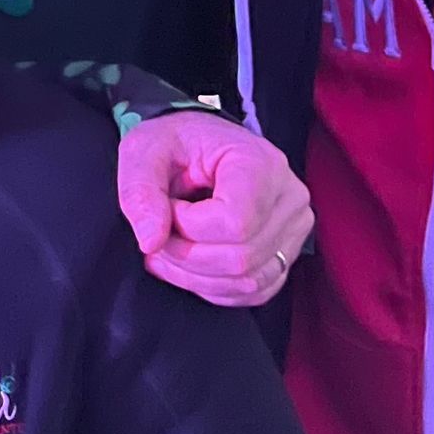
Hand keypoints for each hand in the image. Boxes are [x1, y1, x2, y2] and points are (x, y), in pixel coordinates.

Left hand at [118, 111, 312, 307]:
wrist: (197, 142)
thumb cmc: (174, 142)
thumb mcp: (143, 151)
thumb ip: (140, 192)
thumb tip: (151, 241)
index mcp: (260, 163)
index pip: (234, 223)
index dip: (187, 228)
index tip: (168, 206)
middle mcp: (288, 196)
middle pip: (240, 258)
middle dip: (185, 256)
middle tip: (158, 234)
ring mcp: (293, 228)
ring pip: (247, 281)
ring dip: (195, 276)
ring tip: (167, 249)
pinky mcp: (285, 252)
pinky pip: (254, 290)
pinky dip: (213, 287)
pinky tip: (188, 266)